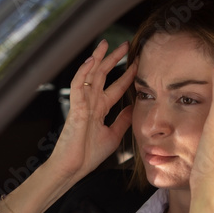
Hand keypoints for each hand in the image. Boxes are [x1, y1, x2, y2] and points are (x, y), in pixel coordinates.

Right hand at [46, 40, 136, 181]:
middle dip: (114, 60)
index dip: (127, 75)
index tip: (139, 64)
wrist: (74, 168)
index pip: (116, 87)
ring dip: (98, 59)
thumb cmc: (88, 155)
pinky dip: (83, 73)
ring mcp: (82, 104)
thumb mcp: (114, 135)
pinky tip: (90, 61)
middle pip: (103, 75)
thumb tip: (134, 108)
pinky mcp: (75, 108)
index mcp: (100, 109)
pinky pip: (78, 87)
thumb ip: (122, 120)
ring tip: (106, 44)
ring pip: (89, 75)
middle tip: (126, 45)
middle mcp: (91, 103)